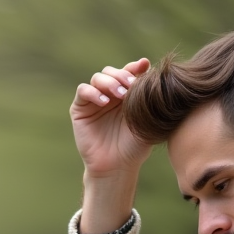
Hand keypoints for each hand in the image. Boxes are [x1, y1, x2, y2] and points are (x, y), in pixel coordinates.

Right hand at [71, 58, 151, 179]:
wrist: (117, 166)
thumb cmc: (135, 147)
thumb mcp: (146, 121)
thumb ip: (149, 98)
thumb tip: (153, 72)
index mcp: (126, 95)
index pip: (129, 73)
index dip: (135, 67)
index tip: (144, 66)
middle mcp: (109, 95)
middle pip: (112, 71)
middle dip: (122, 75)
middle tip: (131, 85)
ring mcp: (94, 101)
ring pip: (98, 78)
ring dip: (109, 82)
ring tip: (120, 95)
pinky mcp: (80, 109)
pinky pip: (83, 91)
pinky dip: (93, 92)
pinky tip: (104, 103)